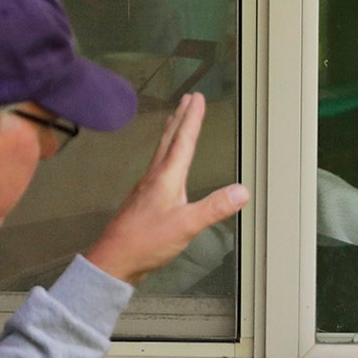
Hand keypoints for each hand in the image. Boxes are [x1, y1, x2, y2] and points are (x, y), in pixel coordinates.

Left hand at [84, 93, 249, 285]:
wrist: (115, 259)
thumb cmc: (147, 241)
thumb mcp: (187, 225)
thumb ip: (214, 207)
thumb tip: (243, 191)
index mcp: (166, 177)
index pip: (183, 142)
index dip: (192, 119)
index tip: (198, 98)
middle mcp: (155, 177)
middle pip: (169, 140)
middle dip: (181, 118)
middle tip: (188, 98)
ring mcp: (147, 187)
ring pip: (162, 151)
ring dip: (171, 132)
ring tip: (175, 119)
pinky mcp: (144, 199)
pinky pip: (158, 166)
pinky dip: (165, 153)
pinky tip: (166, 162)